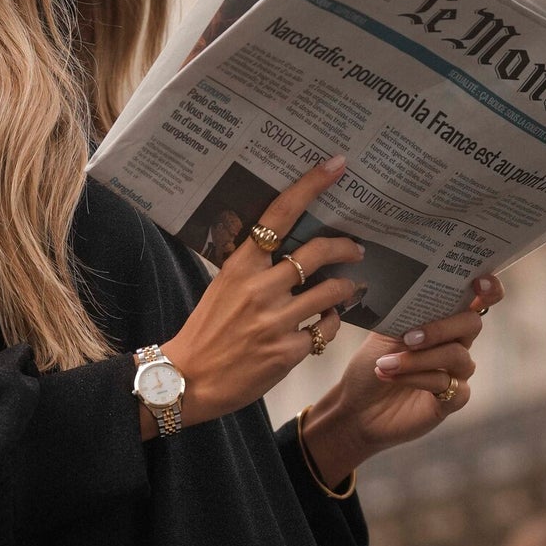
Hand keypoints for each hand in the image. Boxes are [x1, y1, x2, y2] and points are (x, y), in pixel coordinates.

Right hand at [148, 156, 364, 432]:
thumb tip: (291, 252)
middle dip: (347, 247)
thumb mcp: (223, 289)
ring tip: (350, 289)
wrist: (187, 380)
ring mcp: (276, 320)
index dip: (310, 186)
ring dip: (347, 289)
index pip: (279, 215)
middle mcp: (260, 288)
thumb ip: (254, 270)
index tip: (336, 165)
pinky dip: (331, 325)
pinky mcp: (288, 351)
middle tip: (358, 249)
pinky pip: (326, 329)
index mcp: (240, 266)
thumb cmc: (206, 332)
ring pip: (332, 293)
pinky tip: (325, 325)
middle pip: (318, 252)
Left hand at [297, 274, 504, 481]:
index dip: (489, 290)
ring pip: (457, 355)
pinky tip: (391, 378)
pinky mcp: (451, 400)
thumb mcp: (384, 332)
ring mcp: (456, 373)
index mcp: (443, 321)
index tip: (479, 282)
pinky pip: (447, 383)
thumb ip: (408, 312)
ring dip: (418, 358)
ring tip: (385, 364)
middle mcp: (456, 344)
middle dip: (441, 328)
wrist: (357, 406)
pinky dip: (417, 379)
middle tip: (408, 337)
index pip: (478, 300)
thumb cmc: (371, 364)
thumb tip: (420, 289)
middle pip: (472, 324)